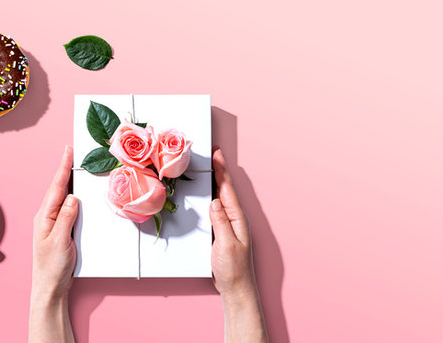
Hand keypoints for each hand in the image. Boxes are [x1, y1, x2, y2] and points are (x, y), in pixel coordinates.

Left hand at [30, 146, 75, 342]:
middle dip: (66, 169)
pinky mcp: (61, 229)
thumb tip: (73, 197)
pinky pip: (68, 208)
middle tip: (74, 152)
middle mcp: (47, 216)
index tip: (68, 150)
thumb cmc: (52, 267)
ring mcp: (53, 223)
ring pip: (63, 197)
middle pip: (59, 188)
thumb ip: (66, 218)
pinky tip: (79, 194)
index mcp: (45, 216)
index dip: (63, 167)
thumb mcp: (60, 241)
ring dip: (70, 182)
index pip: (56, 187)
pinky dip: (74, 197)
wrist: (50, 286)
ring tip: (77, 167)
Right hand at [210, 148, 255, 296]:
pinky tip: (205, 196)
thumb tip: (215, 201)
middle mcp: (234, 219)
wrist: (236, 288)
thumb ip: (221, 222)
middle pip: (225, 189)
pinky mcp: (222, 232)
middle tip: (212, 153)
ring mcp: (228, 225)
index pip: (228, 189)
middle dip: (218, 171)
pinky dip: (210, 198)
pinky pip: (215, 210)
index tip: (217, 154)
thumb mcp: (226, 245)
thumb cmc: (233, 269)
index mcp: (237, 219)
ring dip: (214, 183)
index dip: (222, 171)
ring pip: (220, 198)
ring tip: (208, 168)